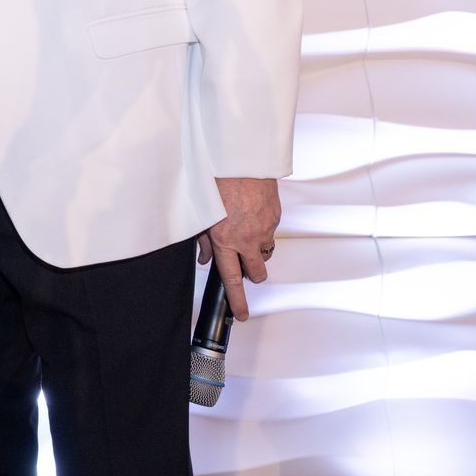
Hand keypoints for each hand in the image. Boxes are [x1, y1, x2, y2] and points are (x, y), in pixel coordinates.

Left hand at [196, 176, 280, 320]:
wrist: (240, 162)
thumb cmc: (216, 183)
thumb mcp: (200, 215)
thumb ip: (202, 241)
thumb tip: (204, 259)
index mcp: (226, 241)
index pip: (232, 279)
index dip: (238, 300)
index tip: (241, 314)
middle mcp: (248, 239)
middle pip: (257, 272)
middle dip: (252, 274)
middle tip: (243, 265)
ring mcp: (265, 229)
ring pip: (265, 252)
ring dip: (257, 250)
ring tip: (244, 233)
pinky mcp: (275, 218)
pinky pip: (271, 233)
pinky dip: (262, 230)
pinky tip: (251, 216)